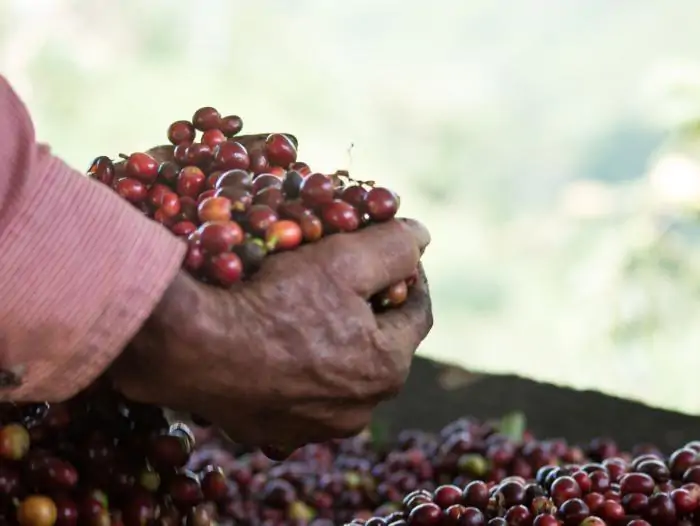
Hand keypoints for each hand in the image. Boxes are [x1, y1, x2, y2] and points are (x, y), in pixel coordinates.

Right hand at [108, 216, 431, 449]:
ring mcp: (315, 427)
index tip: (394, 254)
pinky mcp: (274, 433)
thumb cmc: (273, 302)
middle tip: (347, 277)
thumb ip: (393, 246)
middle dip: (370, 309)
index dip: (409, 276)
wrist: (191, 350)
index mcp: (386, 369)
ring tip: (308, 307)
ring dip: (333, 341)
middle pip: (377, 345)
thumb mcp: (343, 258)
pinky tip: (276, 342)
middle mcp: (358, 410)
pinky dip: (298, 367)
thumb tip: (421, 237)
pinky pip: (299, 393)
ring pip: (338, 373)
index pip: (416, 312)